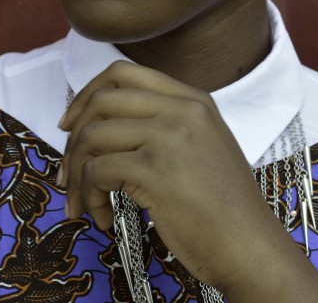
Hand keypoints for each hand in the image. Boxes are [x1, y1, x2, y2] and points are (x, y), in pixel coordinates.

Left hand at [58, 60, 274, 292]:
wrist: (250, 245)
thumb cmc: (224, 205)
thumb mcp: (204, 143)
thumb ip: (166, 124)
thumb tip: (104, 126)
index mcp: (192, 99)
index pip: (124, 72)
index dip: (88, 94)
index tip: (71, 123)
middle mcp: (181, 109)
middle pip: (102, 99)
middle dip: (73, 136)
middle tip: (67, 170)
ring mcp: (168, 136)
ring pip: (92, 135)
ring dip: (76, 173)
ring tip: (82, 201)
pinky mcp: (154, 169)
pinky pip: (96, 171)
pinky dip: (89, 197)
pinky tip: (104, 217)